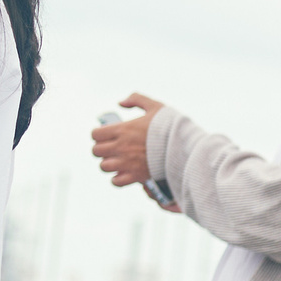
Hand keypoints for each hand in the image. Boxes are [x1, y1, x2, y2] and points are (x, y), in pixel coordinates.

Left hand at [90, 94, 177, 208]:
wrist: (185, 146)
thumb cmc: (170, 126)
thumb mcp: (155, 106)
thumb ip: (136, 99)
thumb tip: (120, 103)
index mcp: (122, 130)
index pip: (95, 134)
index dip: (99, 134)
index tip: (106, 135)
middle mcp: (121, 147)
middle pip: (96, 151)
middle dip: (102, 149)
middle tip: (112, 147)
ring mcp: (127, 163)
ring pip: (103, 166)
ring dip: (109, 163)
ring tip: (118, 160)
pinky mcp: (136, 176)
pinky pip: (116, 182)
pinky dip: (117, 178)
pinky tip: (124, 172)